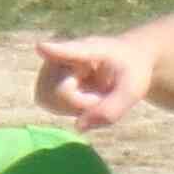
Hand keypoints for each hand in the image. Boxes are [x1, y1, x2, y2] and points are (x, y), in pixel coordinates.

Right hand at [31, 35, 147, 128]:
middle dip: (79, 103)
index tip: (41, 47)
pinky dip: (66, 108)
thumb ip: (111, 110)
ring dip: (72, 106)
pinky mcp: (45, 77)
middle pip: (59, 92)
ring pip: (49, 99)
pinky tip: (81, 96)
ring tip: (92, 93)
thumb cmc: (132, 70)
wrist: (128, 59)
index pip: (70, 51)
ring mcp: (51, 65)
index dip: (54, 50)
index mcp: (91, 48)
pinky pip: (48, 103)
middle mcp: (65, 52)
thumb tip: (78, 127)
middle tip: (100, 95)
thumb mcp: (132, 90)